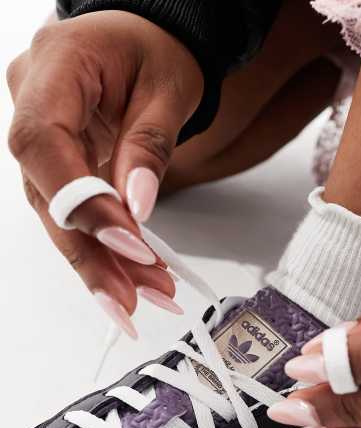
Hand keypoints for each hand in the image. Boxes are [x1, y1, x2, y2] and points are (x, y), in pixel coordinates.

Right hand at [6, 11, 202, 334]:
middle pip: (47, 192)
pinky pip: (74, 210)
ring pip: (58, 213)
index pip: (44, 142)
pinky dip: (103, 247)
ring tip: (142, 298)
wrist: (147, 39)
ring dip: (100, 262)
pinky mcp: (59, 161)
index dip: (80, 201)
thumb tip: (137, 207)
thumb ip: (150, 146)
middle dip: (90, 253)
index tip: (127, 242)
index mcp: (56, 65)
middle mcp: (33, 101)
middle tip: (130, 299)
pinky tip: (130, 280)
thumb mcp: (170, 89)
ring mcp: (42, 135)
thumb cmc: (157, 50)